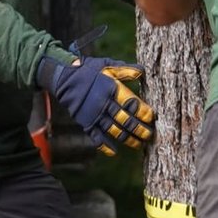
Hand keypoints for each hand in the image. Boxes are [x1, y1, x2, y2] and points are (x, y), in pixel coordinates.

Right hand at [37, 55, 155, 155]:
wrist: (64, 77)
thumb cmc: (88, 70)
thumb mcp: (107, 65)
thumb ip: (125, 70)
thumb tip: (142, 71)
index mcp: (112, 89)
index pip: (132, 104)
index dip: (143, 112)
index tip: (152, 118)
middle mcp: (105, 104)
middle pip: (126, 120)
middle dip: (139, 129)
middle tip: (150, 135)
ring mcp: (95, 115)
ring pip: (115, 131)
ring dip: (128, 139)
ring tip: (139, 144)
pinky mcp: (86, 122)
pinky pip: (96, 138)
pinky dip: (105, 146)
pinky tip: (114, 152)